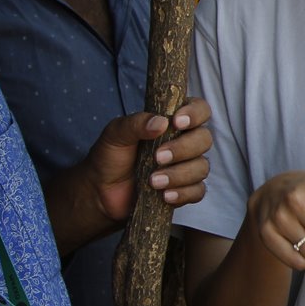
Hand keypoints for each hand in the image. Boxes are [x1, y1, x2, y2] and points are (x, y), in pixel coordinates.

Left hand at [48, 98, 212, 254]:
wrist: (100, 191)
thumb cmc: (110, 157)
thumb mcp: (116, 134)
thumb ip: (136, 123)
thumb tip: (161, 122)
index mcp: (172, 122)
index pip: (199, 109)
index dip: (195, 114)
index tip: (177, 122)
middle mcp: (184, 142)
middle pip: (204, 139)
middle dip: (183, 149)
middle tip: (157, 157)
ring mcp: (186, 167)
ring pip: (202, 167)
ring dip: (179, 174)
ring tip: (153, 181)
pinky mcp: (185, 189)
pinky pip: (198, 191)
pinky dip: (183, 193)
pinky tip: (165, 196)